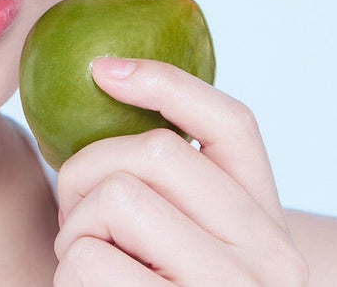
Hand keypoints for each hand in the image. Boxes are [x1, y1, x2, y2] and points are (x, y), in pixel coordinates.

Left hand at [53, 57, 308, 284]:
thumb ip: (168, 188)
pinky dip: (67, 274)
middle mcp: (268, 261)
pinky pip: (88, 262)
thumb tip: (103, 77)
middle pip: (155, 152)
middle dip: (88, 169)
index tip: (101, 69)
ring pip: (116, 201)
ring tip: (85, 263)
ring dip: (74, 228)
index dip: (165, 81)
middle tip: (74, 210)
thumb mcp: (185, 243)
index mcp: (269, 224)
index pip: (233, 124)